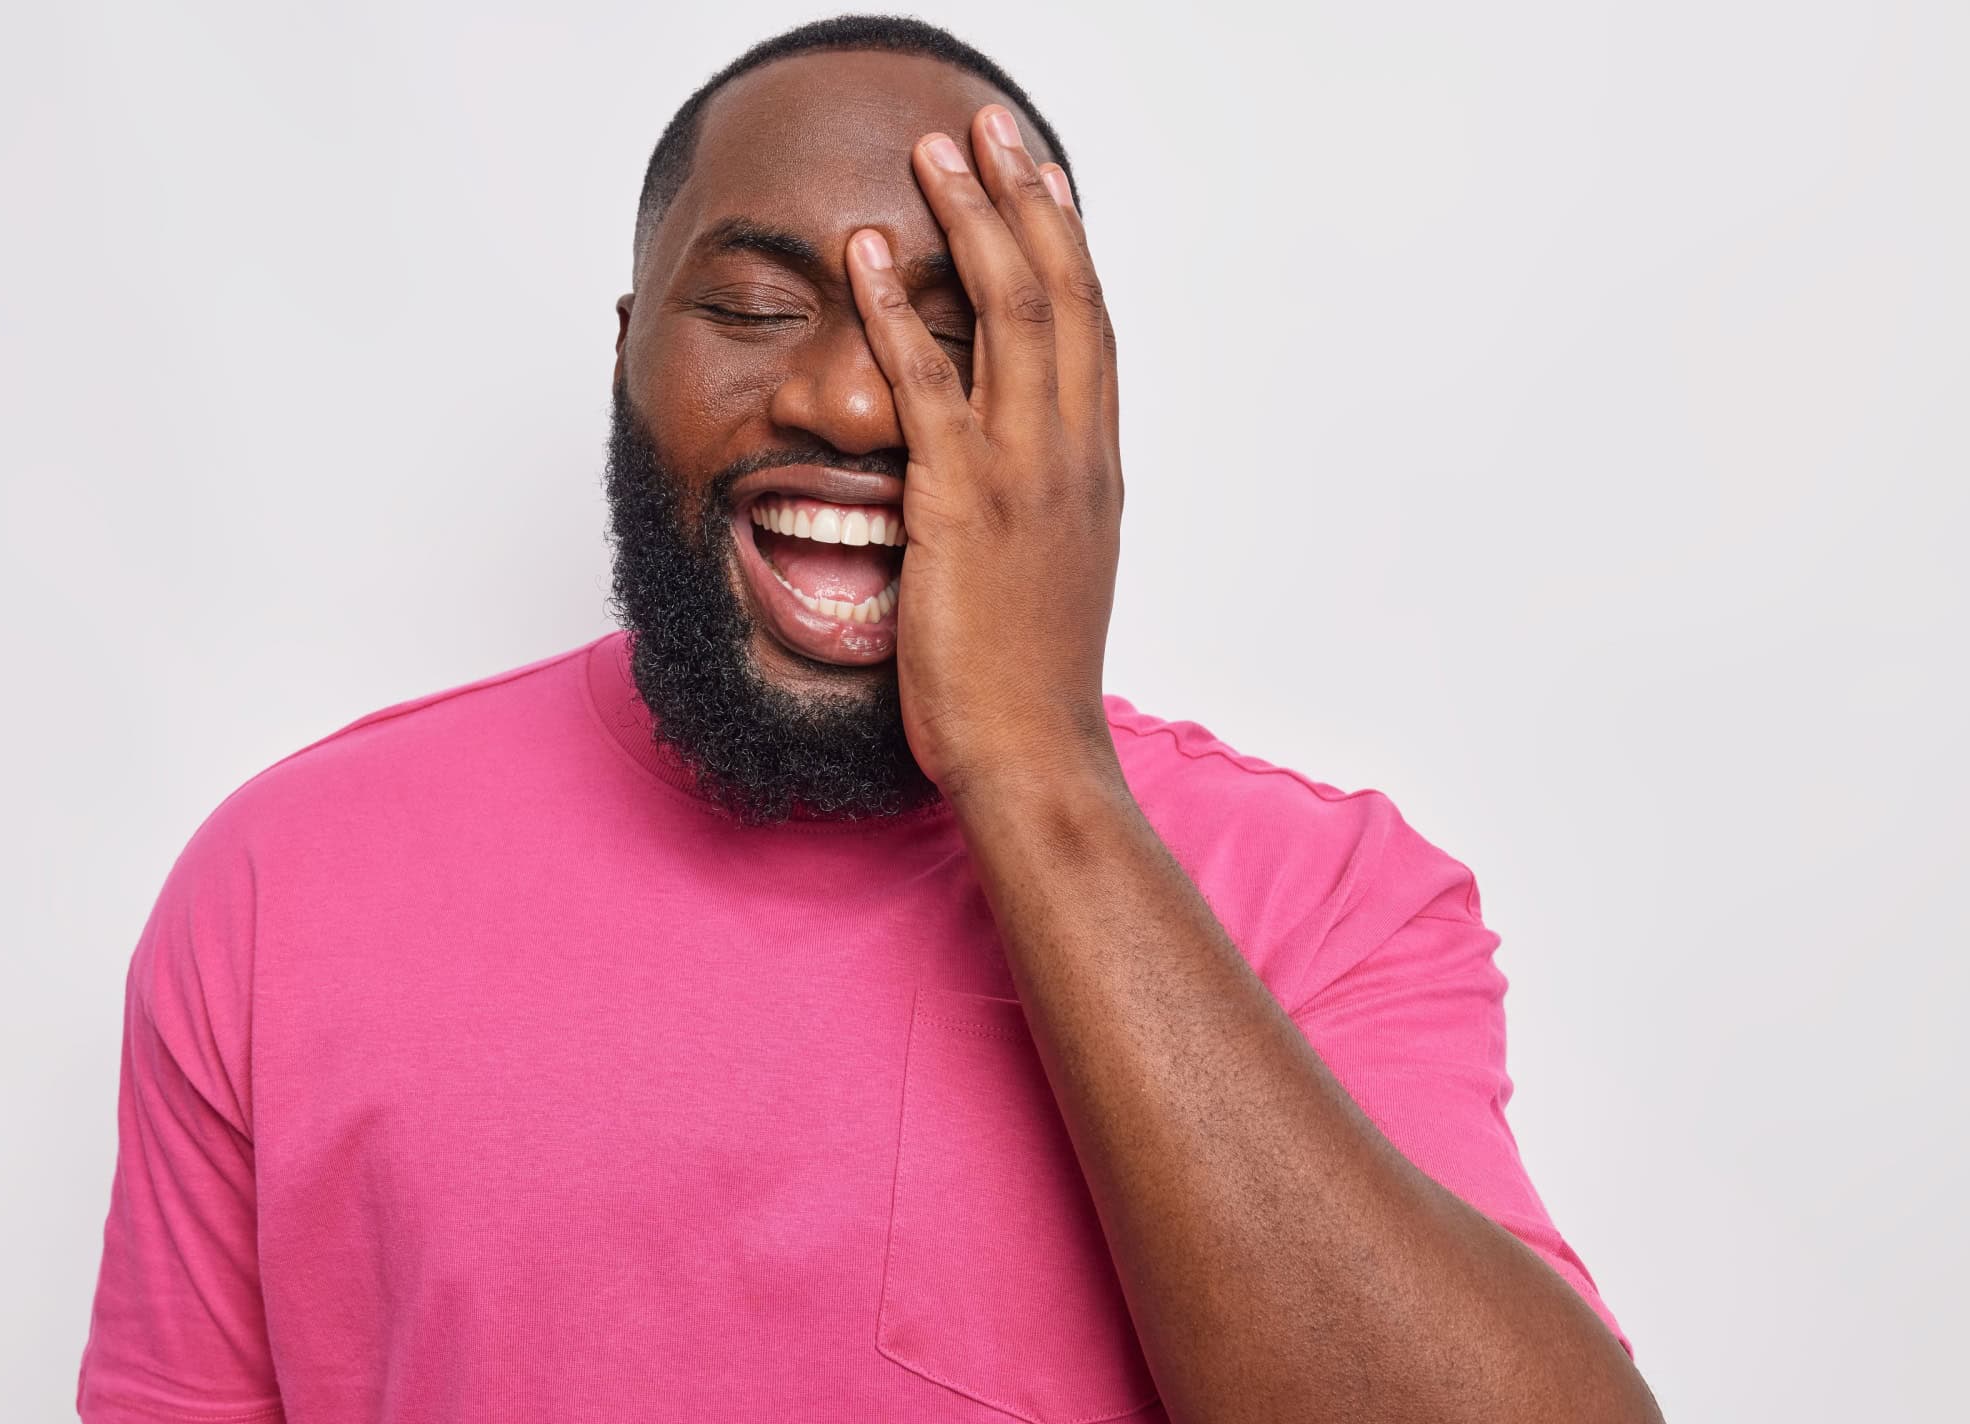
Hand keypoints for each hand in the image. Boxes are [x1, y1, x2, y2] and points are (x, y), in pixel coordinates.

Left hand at [844, 104, 1124, 804]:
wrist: (1032, 751)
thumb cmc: (1031, 679)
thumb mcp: (1052, 570)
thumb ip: (1040, 504)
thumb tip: (1014, 473)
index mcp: (1097, 465)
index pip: (1091, 326)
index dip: (1068, 242)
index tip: (1043, 177)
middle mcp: (1073, 451)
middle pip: (1061, 292)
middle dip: (1025, 197)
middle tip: (990, 127)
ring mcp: (1024, 472)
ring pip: (1010, 313)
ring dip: (971, 221)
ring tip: (937, 153)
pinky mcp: (961, 502)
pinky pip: (927, 382)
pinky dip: (900, 307)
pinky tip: (872, 253)